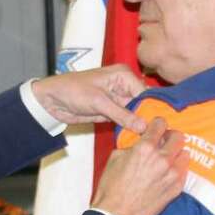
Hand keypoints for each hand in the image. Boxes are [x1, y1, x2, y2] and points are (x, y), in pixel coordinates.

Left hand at [30, 65, 149, 133]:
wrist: (51, 99)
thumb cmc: (72, 90)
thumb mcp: (98, 102)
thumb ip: (122, 114)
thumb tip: (144, 126)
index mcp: (123, 75)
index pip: (146, 93)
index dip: (153, 109)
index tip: (163, 126)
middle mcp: (124, 86)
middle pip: (143, 104)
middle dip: (148, 119)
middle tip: (159, 136)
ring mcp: (118, 100)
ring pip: (136, 115)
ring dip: (139, 126)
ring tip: (150, 140)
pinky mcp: (112, 112)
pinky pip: (125, 122)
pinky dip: (130, 129)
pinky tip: (137, 139)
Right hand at [91, 117, 186, 214]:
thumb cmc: (111, 188)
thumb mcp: (115, 157)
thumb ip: (132, 146)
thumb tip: (141, 143)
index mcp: (145, 148)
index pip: (160, 124)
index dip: (158, 124)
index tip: (157, 127)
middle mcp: (162, 159)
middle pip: (178, 137)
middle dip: (170, 137)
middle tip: (164, 142)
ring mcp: (172, 174)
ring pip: (185, 154)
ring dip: (176, 154)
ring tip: (167, 160)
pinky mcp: (177, 188)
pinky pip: (184, 171)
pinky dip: (177, 169)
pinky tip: (167, 174)